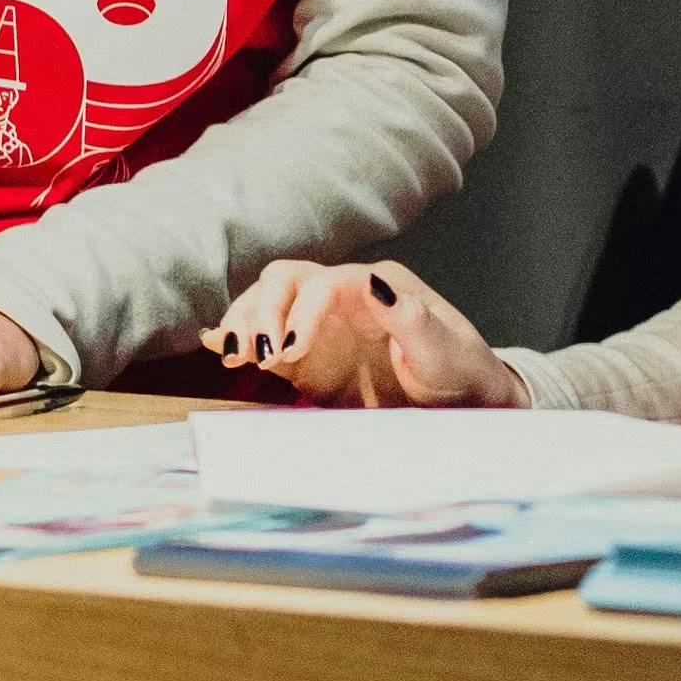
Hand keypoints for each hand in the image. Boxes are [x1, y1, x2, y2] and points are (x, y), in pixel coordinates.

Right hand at [202, 260, 520, 406]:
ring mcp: (320, 324)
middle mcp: (342, 296)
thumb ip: (414, 321)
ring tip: (235, 358)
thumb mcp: (445, 351)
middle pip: (286, 281)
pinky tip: (221, 349)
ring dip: (245, 323)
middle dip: (262, 310)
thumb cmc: (458, 369)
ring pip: (267, 303)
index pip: (326, 282)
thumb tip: (379, 286)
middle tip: (255, 355)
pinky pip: (265, 340)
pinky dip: (240, 340)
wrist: (459, 400)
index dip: (301, 310)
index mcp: (378, 285)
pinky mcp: (305, 356)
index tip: (289, 349)